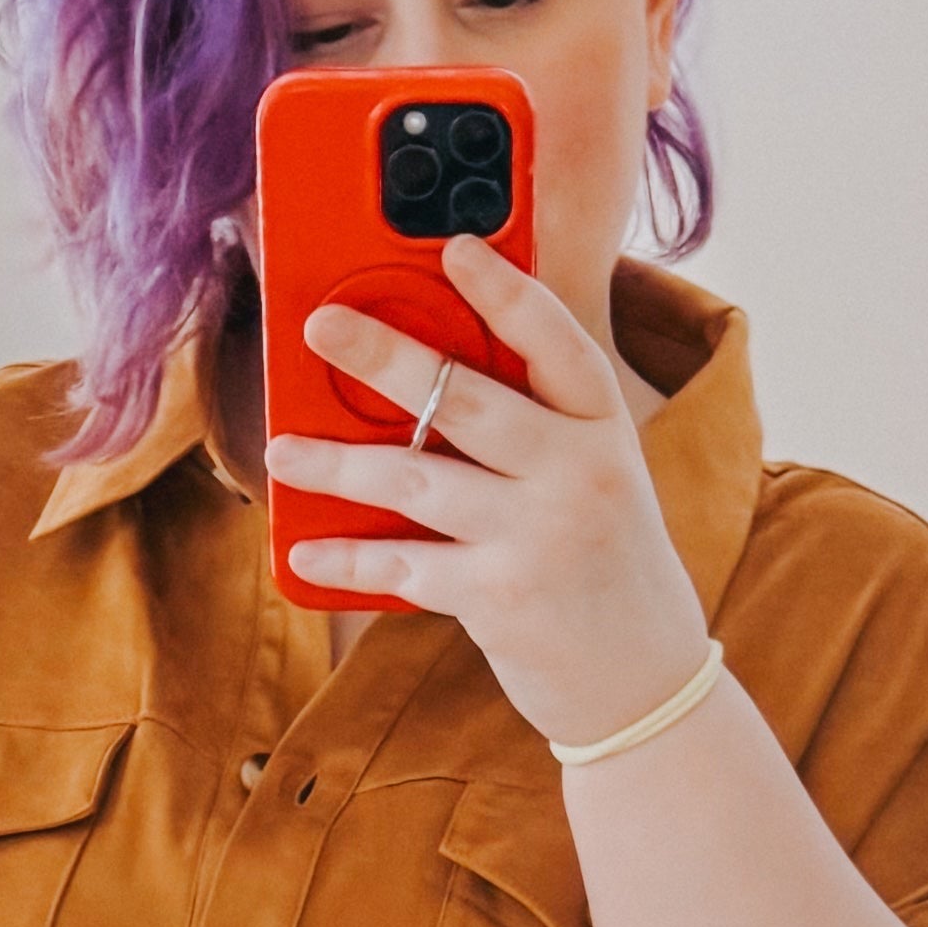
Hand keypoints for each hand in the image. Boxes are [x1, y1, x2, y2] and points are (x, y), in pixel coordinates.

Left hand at [266, 232, 709, 746]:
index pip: (556, 341)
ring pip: (418, 482)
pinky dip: (349, 562)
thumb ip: (533, 432)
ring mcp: (540, 536)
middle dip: (385, 356)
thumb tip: (421, 384)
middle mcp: (579, 472)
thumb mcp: (595, 479)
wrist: (644, 680)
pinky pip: (407, 566)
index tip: (454, 246)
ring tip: (283, 449)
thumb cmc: (602, 564)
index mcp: (605, 427)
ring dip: (339, 465)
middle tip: (320, 325)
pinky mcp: (502, 599)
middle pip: (467, 398)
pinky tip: (304, 554)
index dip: (504, 290)